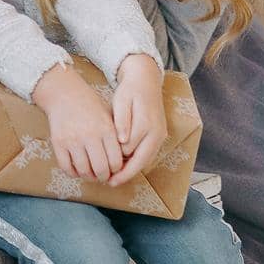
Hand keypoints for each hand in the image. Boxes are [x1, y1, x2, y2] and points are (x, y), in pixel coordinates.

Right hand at [32, 62, 123, 182]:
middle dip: (104, 177)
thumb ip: (117, 135)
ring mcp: (72, 140)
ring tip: (92, 175)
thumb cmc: (91, 106)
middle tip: (104, 176)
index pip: (116, 160)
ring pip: (83, 171)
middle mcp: (89, 135)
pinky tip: (78, 169)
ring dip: (89, 177)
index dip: (117, 170)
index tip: (115, 169)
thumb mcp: (109, 115)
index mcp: (105, 128)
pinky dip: (73, 173)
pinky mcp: (58, 143)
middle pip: (100, 169)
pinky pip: (66, 167)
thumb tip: (124, 161)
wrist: (65, 94)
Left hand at [109, 54, 166, 187]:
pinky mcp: (159, 136)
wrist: (146, 80)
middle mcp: (157, 133)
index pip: (130, 151)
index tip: (103, 169)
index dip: (116, 161)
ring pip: (146, 160)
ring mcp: (160, 135)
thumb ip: (122, 121)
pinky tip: (124, 165)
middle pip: (141, 161)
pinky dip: (137, 162)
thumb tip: (123, 142)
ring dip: (132, 170)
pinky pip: (148, 154)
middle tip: (109, 183)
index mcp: (146, 125)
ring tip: (115, 178)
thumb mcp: (122, 102)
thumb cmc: (130, 91)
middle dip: (126, 174)